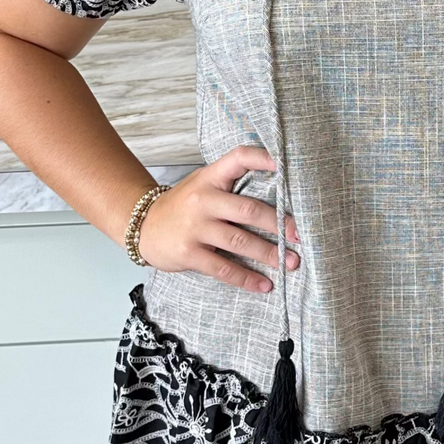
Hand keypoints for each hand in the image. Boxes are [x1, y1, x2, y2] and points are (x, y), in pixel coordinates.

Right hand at [132, 145, 299, 293]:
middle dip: (278, 225)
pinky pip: (223, 268)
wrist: (143, 226)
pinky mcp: (189, 253)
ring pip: (240, 241)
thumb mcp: (203, 185)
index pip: (238, 158)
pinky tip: (264, 284)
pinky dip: (246, 278)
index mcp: (210, 177)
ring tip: (291, 263)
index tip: (286, 166)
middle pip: (248, 210)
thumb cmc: (184, 206)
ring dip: (269, 254)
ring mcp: (195, 227)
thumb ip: (232, 187)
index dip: (262, 158)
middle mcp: (203, 199)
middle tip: (300, 237)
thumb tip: (279, 199)